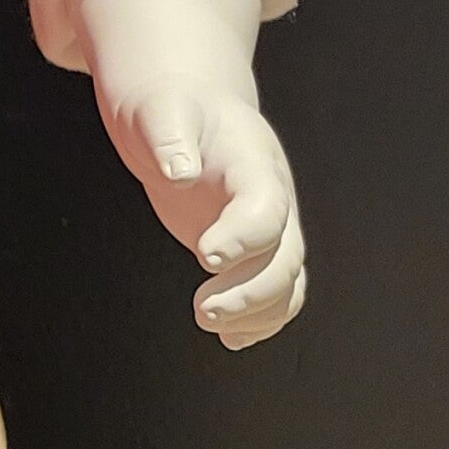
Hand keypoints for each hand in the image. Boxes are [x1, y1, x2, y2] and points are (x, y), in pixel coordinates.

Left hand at [75, 0, 305, 352]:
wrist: (185, 112)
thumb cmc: (170, 109)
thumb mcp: (161, 110)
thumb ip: (169, 136)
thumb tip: (178, 173)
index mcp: (254, 162)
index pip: (266, 207)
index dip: (244, 236)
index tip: (205, 257)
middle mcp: (273, 198)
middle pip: (285, 256)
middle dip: (250, 291)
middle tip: (201, 310)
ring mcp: (269, 227)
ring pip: (287, 282)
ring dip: (256, 313)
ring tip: (207, 322)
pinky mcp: (253, 249)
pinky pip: (276, 293)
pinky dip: (259, 321)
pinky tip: (229, 338)